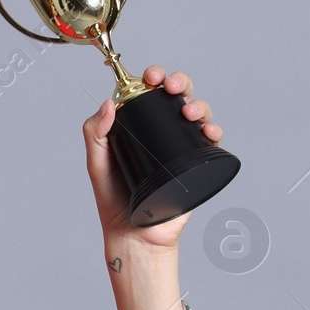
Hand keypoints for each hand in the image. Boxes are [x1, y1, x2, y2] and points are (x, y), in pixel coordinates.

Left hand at [83, 65, 222, 249]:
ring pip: (197, 114)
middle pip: (176, 96)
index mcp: (139, 126)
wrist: (133, 233)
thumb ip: (96, 134)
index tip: (150, 76)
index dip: (152, 79)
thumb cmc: (113, 198)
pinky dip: (213, 131)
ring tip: (188, 112)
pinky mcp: (197, 164)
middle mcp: (162, 132)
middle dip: (178, 82)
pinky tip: (208, 131)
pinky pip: (211, 142)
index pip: (149, 93)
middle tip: (170, 86)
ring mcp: (181, 146)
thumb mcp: (98, 164)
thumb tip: (107, 103)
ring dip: (197, 104)